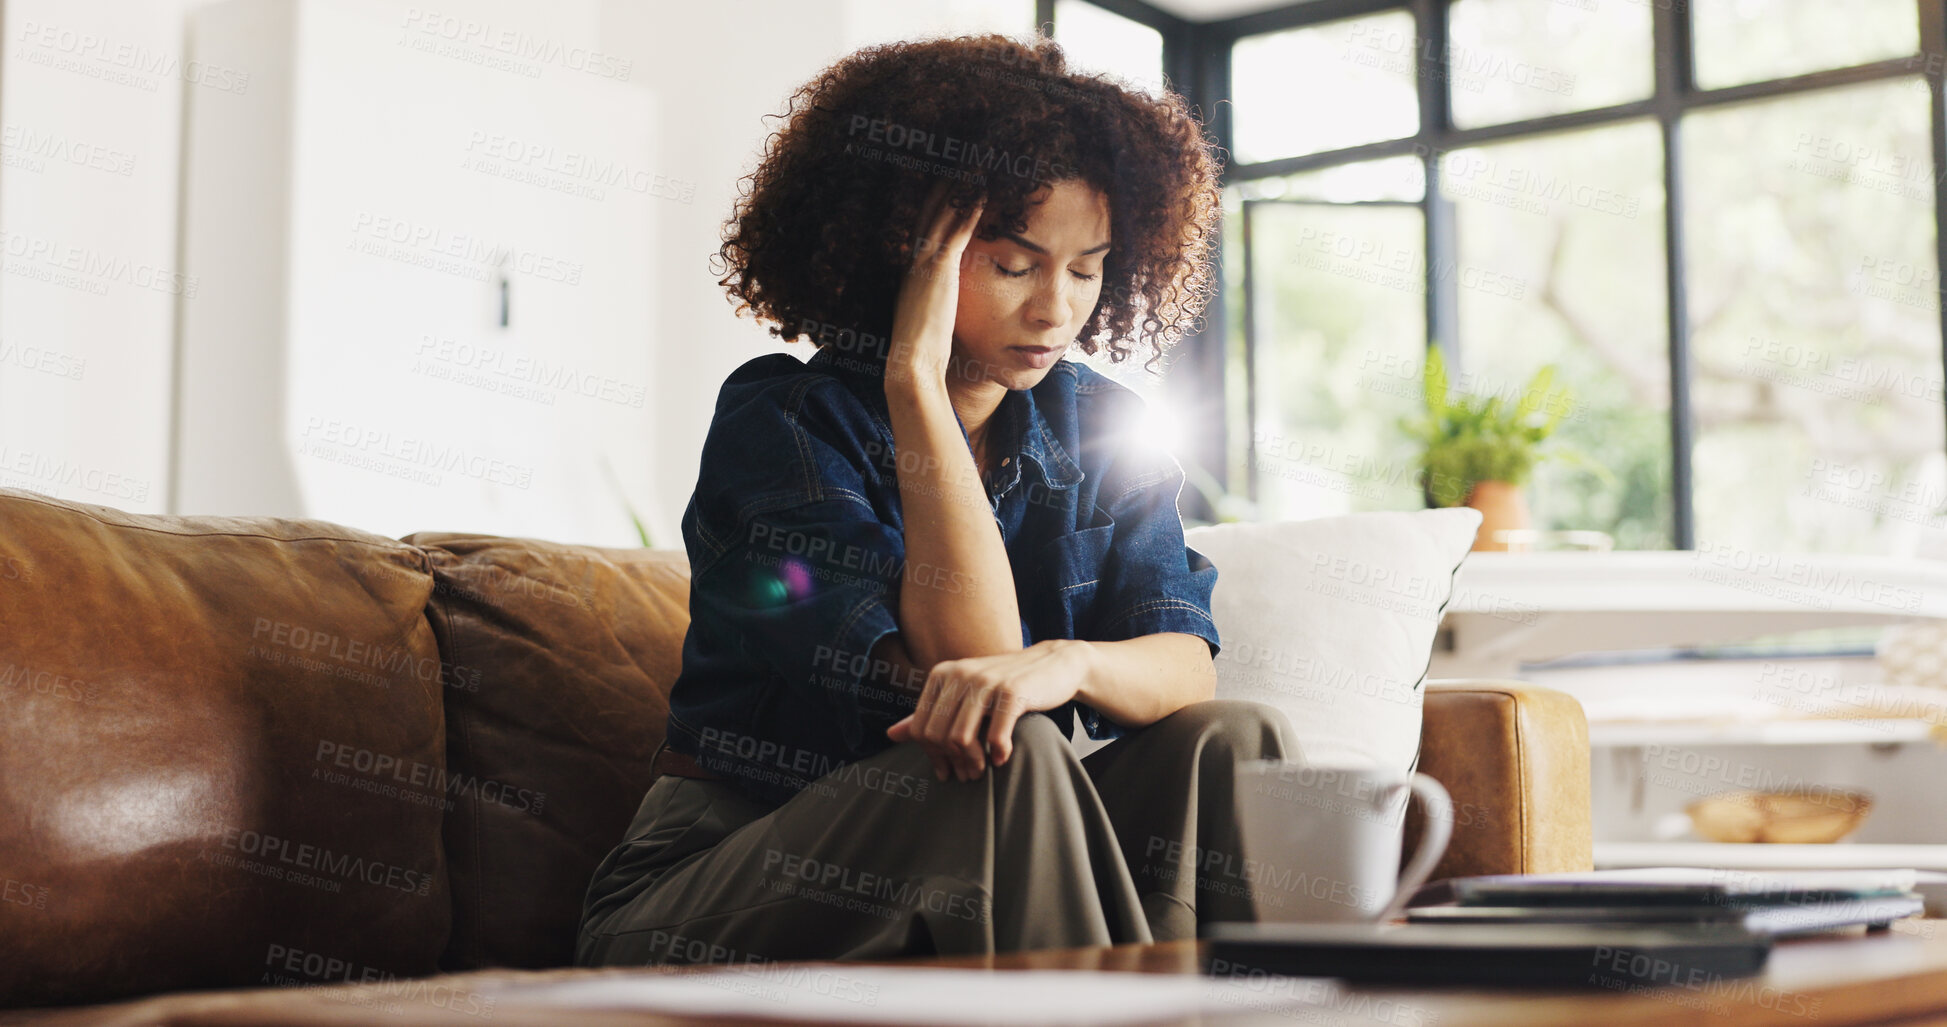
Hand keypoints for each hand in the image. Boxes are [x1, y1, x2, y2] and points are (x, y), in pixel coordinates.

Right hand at [885, 180, 983, 392]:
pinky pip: (959, 230)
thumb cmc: (922, 349)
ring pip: (944, 213)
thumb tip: (944, 304)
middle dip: (944, 185)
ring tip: (977, 165)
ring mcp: (926, 262)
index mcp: (910, 270)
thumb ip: (934, 303)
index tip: (947, 182)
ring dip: (960, 188)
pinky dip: (971, 209)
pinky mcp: (941, 269)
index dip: (934, 202)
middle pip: (930, 209)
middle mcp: (914, 258)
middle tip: (961, 160)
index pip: (923, 225)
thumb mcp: (927, 318)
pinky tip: (986, 191)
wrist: (911, 361)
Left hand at [886, 639, 1090, 780]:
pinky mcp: (1012, 691)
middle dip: (951, 762)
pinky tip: (1003, 758)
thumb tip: (890, 734)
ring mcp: (985, 681)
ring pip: (960, 738)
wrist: (1053, 665)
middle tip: (968, 776)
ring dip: (972, 763)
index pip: (920, 726)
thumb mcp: (965, 695)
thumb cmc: (1005, 686)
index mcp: (942, 674)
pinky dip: (997, 753)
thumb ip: (930, 714)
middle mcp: (959, 673)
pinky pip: (994, 735)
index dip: (931, 755)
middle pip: (937, 735)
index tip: (948, 769)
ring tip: (983, 771)